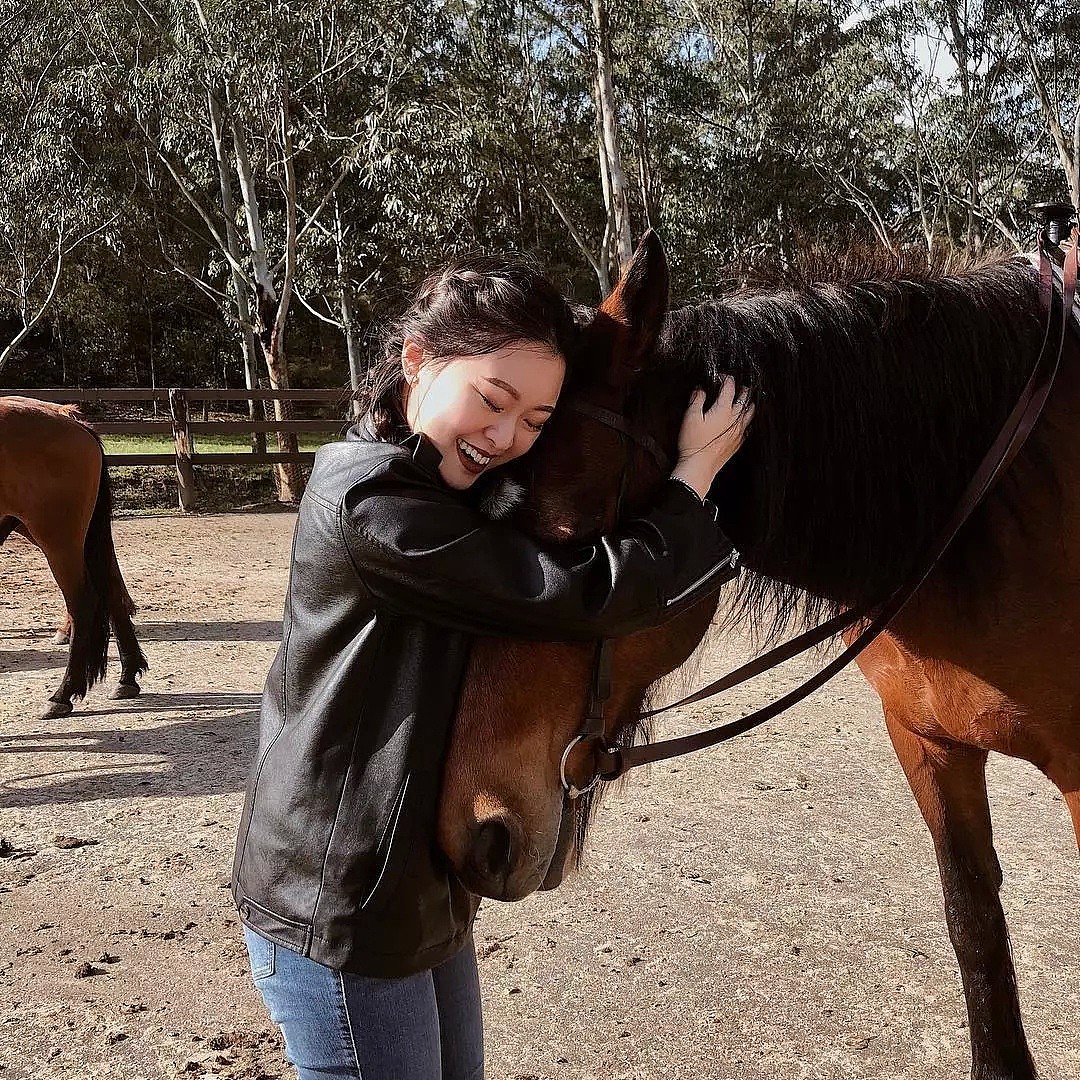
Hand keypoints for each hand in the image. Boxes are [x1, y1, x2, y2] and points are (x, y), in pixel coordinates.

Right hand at [672, 378, 753, 499]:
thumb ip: (696, 400)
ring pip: (750, 412)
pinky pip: (748, 427)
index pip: (729, 387)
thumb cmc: (693, 443)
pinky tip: (742, 421)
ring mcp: (739, 431)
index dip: (725, 378)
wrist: (699, 466)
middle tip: (736, 386)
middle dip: (741, 388)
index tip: (720, 377)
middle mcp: (734, 419)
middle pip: (745, 397)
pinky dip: (746, 420)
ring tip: (744, 400)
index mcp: (723, 409)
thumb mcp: (690, 417)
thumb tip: (700, 390)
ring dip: (748, 403)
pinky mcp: (738, 442)